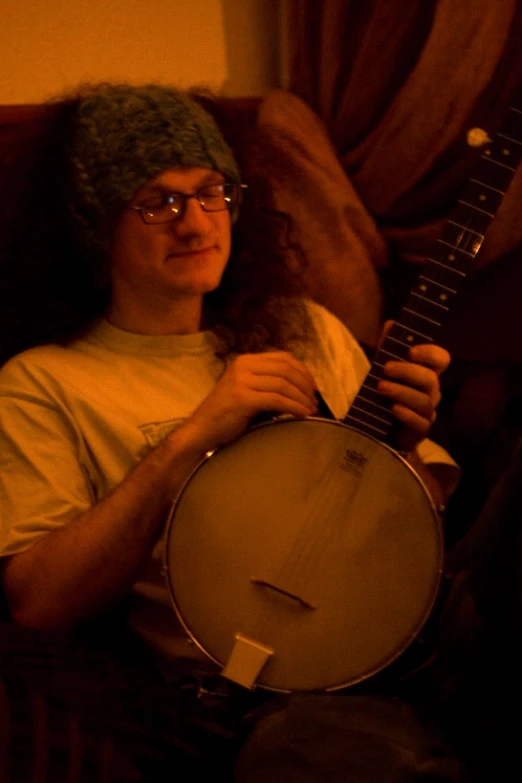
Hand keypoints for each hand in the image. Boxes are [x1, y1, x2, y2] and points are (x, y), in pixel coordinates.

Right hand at [183, 351, 317, 452]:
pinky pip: (277, 400)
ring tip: (311, 410)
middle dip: (305, 385)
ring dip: (302, 398)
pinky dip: (294, 407)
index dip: (303, 371)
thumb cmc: (226, 416)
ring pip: (284, 384)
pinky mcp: (242, 398)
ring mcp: (241, 381)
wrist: (201, 431)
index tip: (313, 387)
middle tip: (315, 401)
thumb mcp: (247, 391)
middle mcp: (243, 366)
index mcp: (245, 361)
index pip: (283, 358)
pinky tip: (302, 415)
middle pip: (286, 369)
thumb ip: (267, 383)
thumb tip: (301, 388)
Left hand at [376, 321, 449, 452]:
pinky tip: (392, 409)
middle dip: (408, 372)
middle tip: (385, 369)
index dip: (430, 353)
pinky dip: (406, 415)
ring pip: (424, 401)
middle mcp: (432, 391)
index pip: (442, 359)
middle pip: (430, 379)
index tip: (411, 352)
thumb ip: (388, 347)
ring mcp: (428, 411)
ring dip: (401, 392)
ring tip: (380, 387)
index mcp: (427, 372)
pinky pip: (420, 422)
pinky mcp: (421, 430)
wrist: (379, 425)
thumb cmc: (386, 391)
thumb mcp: (383, 367)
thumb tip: (390, 323)